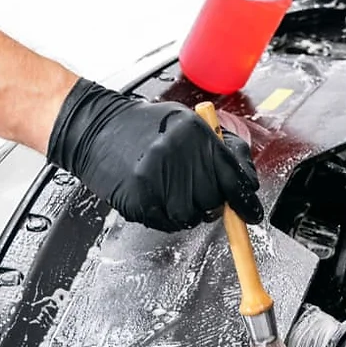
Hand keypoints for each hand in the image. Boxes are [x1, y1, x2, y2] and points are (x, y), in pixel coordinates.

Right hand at [47, 79, 263, 231]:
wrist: (95, 129)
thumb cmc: (144, 126)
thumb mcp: (188, 123)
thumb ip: (220, 148)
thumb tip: (246, 180)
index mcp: (194, 133)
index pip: (232, 176)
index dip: (244, 201)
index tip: (250, 214)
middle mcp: (177, 155)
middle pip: (214, 199)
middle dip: (213, 203)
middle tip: (199, 193)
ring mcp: (156, 178)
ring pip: (192, 216)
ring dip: (190, 212)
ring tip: (175, 193)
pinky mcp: (138, 198)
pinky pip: (167, 223)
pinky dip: (169, 218)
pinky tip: (160, 199)